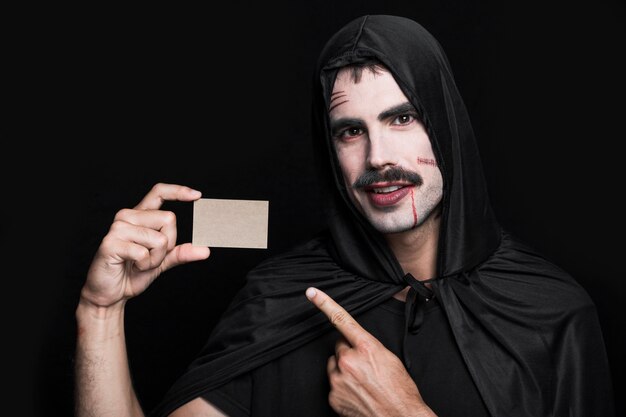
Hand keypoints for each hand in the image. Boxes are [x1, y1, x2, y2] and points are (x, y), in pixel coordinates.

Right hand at [80, 183, 210, 308]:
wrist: (110, 294)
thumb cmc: (132, 274)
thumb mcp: (162, 262)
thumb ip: (180, 253)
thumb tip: (205, 250)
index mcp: (140, 216)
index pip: (159, 192)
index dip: (178, 191)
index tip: (197, 195)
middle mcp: (128, 217)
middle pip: (169, 219)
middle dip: (168, 245)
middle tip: (150, 257)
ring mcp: (118, 228)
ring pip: (159, 239)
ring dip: (155, 259)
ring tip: (139, 264)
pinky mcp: (110, 243)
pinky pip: (143, 253)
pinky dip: (144, 265)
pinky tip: (132, 267)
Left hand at [305, 287, 435, 416]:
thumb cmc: (400, 391)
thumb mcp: (390, 359)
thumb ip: (368, 346)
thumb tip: (357, 344)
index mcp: (366, 347)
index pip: (342, 319)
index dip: (324, 303)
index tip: (312, 293)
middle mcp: (349, 361)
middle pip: (339, 347)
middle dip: (349, 353)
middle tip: (365, 367)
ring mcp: (339, 379)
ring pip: (335, 366)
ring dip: (345, 370)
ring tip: (363, 383)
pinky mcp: (333, 396)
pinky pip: (334, 384)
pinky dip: (343, 387)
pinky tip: (358, 393)